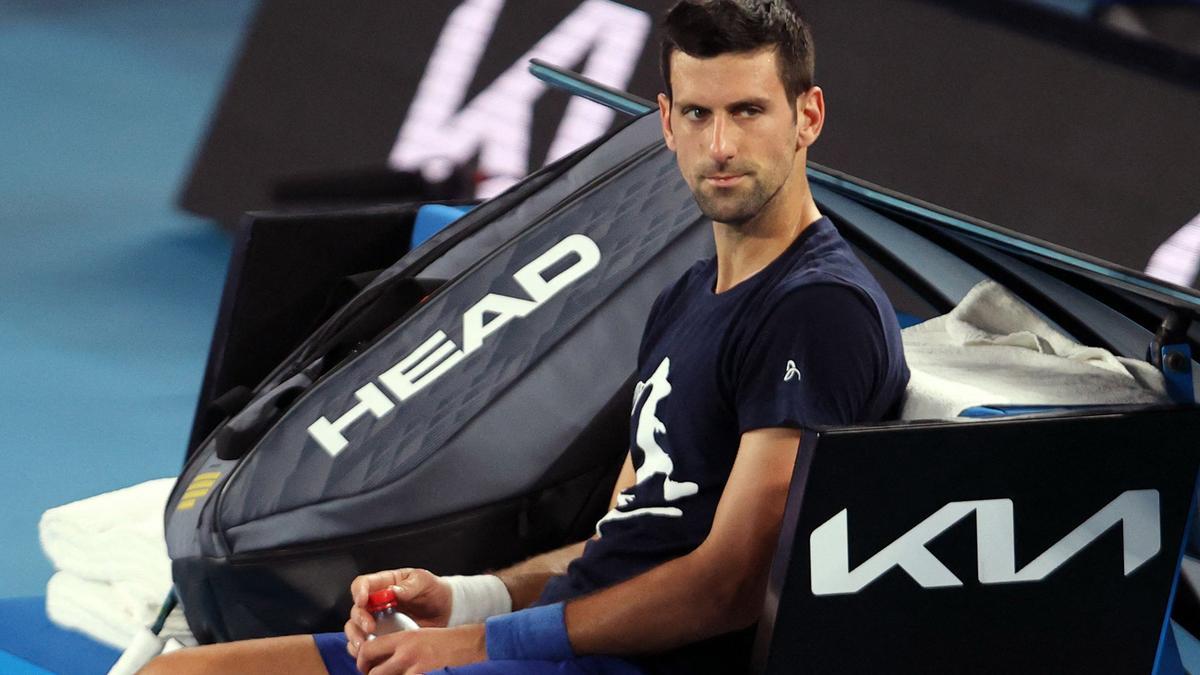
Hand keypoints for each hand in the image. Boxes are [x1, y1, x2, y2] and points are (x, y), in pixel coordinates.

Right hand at [345, 568, 452, 655]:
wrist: (446, 610)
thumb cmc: (433, 591)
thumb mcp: (424, 582)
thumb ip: (409, 586)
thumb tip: (393, 591)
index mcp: (384, 584)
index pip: (362, 584)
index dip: (358, 592)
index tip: (363, 600)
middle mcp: (375, 602)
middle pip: (356, 610)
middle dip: (359, 620)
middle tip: (370, 628)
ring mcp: (377, 621)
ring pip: (355, 629)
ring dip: (356, 638)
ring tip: (365, 646)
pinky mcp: (381, 638)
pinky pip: (364, 646)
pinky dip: (362, 652)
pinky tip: (369, 655)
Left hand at [355, 624, 485, 674]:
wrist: (468, 644)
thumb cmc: (444, 642)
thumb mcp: (418, 636)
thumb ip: (399, 646)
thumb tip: (382, 660)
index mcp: (403, 638)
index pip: (368, 650)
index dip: (361, 662)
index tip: (365, 667)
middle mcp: (406, 652)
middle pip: (373, 673)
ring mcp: (415, 667)